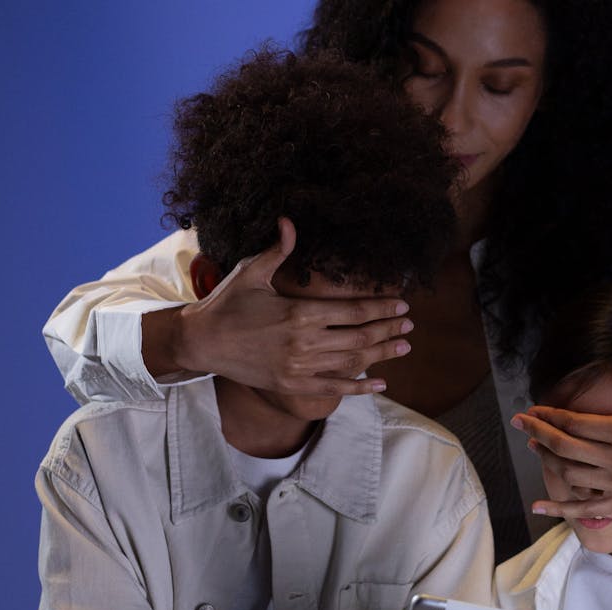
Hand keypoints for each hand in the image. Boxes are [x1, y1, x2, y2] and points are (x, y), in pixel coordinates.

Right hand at [162, 218, 414, 395]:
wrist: (201, 342)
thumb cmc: (226, 304)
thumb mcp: (251, 272)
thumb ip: (278, 250)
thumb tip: (289, 220)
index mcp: (299, 313)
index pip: (353, 312)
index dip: (382, 308)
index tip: (401, 305)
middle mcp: (303, 343)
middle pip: (360, 337)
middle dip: (389, 330)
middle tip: (409, 324)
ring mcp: (299, 367)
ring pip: (351, 362)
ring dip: (382, 355)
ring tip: (403, 347)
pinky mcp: (292, 385)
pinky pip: (333, 388)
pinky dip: (359, 388)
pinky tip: (380, 383)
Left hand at [512, 347, 611, 517]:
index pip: (577, 423)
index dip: (550, 415)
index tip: (534, 408)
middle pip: (565, 447)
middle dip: (538, 432)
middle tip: (518, 421)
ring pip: (570, 475)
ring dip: (547, 460)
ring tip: (533, 445)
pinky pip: (585, 510)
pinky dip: (558, 509)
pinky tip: (537, 506)